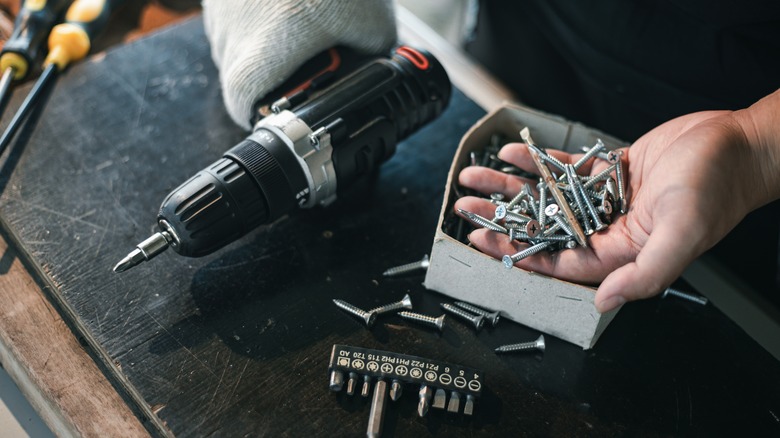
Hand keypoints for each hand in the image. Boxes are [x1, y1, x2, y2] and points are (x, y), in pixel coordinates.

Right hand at [202, 0, 396, 128]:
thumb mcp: (372, 26)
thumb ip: (368, 55)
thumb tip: (372, 63)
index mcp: (261, 57)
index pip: (243, 106)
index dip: (260, 114)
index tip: (277, 113)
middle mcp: (230, 33)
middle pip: (237, 73)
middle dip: (268, 76)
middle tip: (297, 69)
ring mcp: (220, 4)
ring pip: (232, 39)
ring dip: (258, 43)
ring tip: (293, 28)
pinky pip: (233, 9)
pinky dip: (254, 12)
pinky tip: (282, 2)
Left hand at [455, 96, 779, 311]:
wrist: (740, 145)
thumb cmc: (717, 190)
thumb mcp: (681, 235)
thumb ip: (644, 274)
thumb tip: (602, 303)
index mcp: (620, 251)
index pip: (555, 258)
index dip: (515, 250)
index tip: (481, 239)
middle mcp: (609, 228)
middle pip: (542, 226)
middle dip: (501, 216)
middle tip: (466, 206)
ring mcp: (608, 199)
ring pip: (548, 196)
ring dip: (511, 186)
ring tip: (475, 175)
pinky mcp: (613, 170)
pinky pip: (568, 169)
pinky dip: (540, 162)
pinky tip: (513, 153)